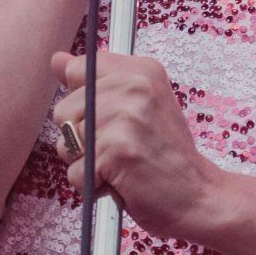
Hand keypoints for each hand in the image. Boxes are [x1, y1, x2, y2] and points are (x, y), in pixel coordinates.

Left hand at [49, 50, 220, 238]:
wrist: (198, 195)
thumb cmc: (165, 156)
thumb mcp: (138, 106)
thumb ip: (96, 81)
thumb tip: (57, 60)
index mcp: (141, 71)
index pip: (78, 69)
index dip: (83, 101)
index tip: (112, 118)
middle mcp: (134, 86)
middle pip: (64, 110)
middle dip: (81, 138)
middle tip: (119, 148)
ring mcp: (126, 117)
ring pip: (66, 143)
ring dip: (86, 164)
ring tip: (119, 165)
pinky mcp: (118, 150)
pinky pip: (76, 172)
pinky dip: (91, 186)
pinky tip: (120, 181)